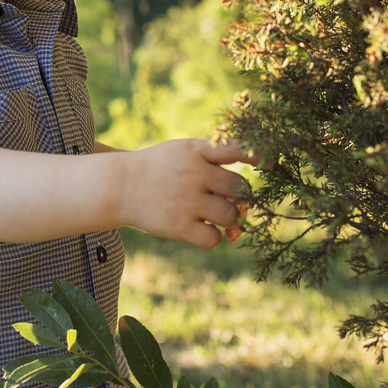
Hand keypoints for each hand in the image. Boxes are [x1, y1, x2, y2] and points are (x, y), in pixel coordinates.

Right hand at [124, 138, 259, 248]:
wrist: (118, 186)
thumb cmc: (157, 170)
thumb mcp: (182, 152)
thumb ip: (212, 166)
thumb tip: (241, 204)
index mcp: (196, 151)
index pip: (235, 148)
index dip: (258, 155)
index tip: (269, 164)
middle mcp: (193, 174)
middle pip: (238, 189)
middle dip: (238, 198)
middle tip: (223, 201)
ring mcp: (186, 200)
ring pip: (231, 216)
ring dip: (229, 220)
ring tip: (212, 217)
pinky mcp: (178, 225)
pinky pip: (213, 239)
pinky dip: (213, 238)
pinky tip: (201, 231)